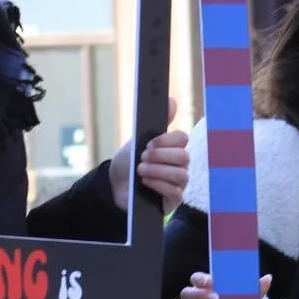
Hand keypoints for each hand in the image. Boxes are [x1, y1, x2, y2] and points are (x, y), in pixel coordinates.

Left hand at [111, 97, 189, 212]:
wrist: (115, 186)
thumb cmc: (129, 162)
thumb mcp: (138, 140)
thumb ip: (157, 123)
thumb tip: (171, 99)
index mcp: (172, 147)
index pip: (182, 138)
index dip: (166, 140)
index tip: (148, 144)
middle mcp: (179, 164)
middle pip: (184, 156)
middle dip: (161, 156)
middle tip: (143, 157)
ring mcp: (178, 182)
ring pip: (181, 174)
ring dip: (159, 171)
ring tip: (141, 171)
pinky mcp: (174, 198)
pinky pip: (176, 191)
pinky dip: (159, 185)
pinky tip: (145, 182)